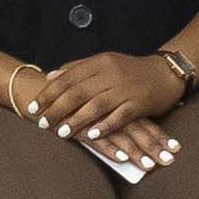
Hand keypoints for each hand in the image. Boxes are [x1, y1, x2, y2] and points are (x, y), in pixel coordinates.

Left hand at [29, 51, 187, 147]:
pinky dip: (104, 126)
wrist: (165, 73)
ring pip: (95, 105)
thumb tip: (50, 76)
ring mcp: (124, 89)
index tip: (33, 106)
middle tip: (42, 123)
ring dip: (76, 120)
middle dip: (57, 109)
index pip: (68, 77)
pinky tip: (91, 135)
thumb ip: (77, 68)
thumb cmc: (131, 70)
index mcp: (99, 62)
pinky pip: (118, 116)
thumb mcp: (103, 62)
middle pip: (78, 92)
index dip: (49, 93)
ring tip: (61, 133)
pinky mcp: (138, 103)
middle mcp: (110, 74)